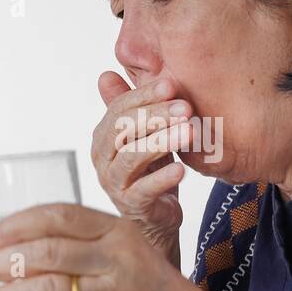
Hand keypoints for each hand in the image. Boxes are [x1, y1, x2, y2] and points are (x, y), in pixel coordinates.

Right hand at [91, 72, 194, 258]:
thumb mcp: (142, 135)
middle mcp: (103, 158)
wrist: (157, 217)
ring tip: (189, 132)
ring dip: (161, 142)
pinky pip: (144, 190)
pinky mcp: (131, 206)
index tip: (171, 84)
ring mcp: (114, 184)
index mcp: (104, 136)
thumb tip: (105, 73)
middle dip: (155, 115)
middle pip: (123, 130)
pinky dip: (163, 178)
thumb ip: (130, 107)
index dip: (144, 95)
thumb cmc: (150, 170)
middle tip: (186, 107)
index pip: (119, 109)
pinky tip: (182, 169)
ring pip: (132, 157)